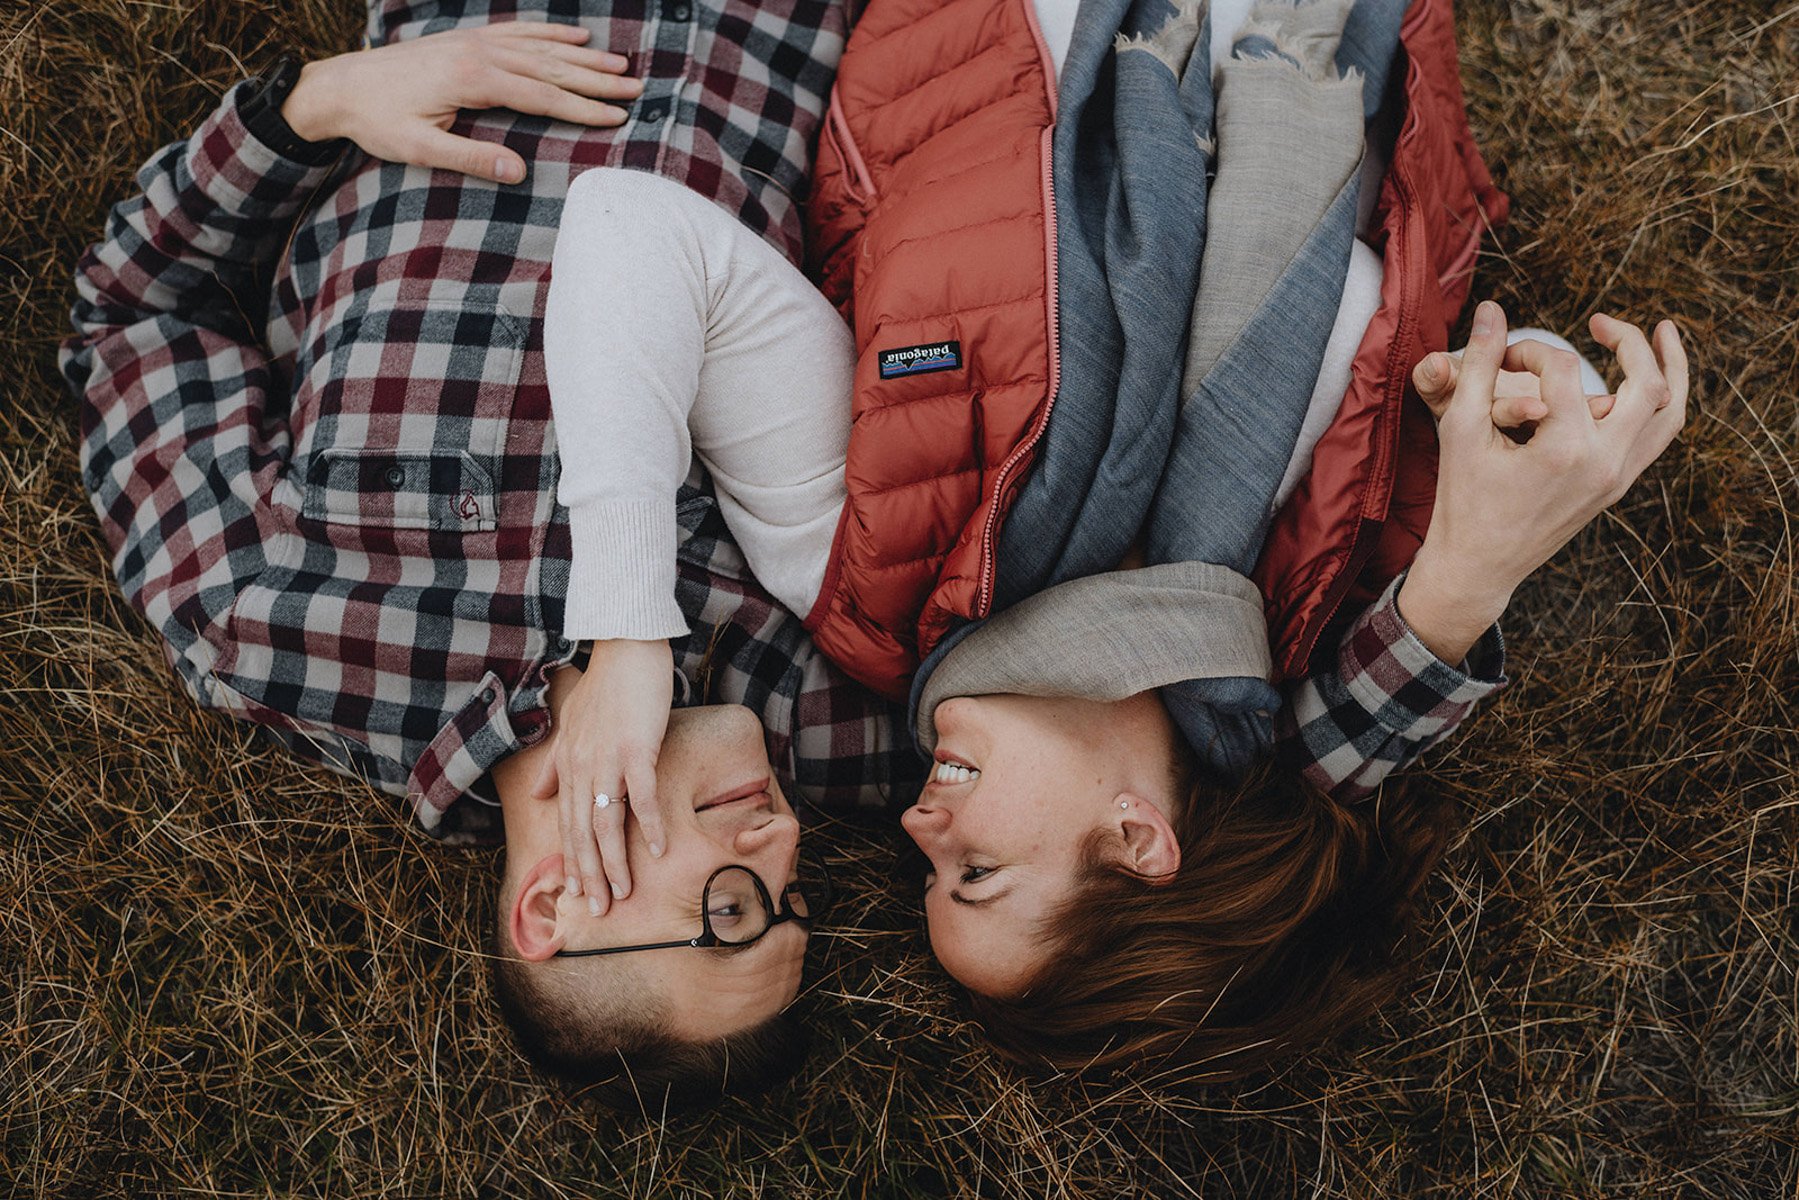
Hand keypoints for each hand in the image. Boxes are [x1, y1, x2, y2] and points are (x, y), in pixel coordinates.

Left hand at [283, 23, 643, 183]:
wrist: (339, 86)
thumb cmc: (378, 122)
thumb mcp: (420, 149)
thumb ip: (471, 160)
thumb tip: (519, 173)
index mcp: (472, 79)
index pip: (542, 94)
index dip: (582, 107)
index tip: (617, 116)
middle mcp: (478, 53)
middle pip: (550, 66)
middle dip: (595, 78)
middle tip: (635, 87)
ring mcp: (473, 41)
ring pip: (539, 46)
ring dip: (582, 55)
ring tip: (618, 63)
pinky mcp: (466, 39)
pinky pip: (518, 32)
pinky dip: (549, 32)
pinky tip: (574, 35)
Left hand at [530, 640, 673, 913]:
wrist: (625, 645)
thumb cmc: (604, 685)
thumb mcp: (571, 724)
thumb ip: (554, 762)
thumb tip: (537, 794)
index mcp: (569, 764)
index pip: (568, 823)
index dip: (573, 861)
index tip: (579, 894)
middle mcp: (582, 766)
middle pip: (583, 832)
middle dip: (591, 875)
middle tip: (601, 910)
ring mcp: (609, 759)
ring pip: (608, 822)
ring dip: (615, 862)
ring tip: (624, 893)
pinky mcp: (637, 747)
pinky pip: (642, 794)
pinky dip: (650, 824)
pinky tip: (658, 850)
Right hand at [1398, 303, 1687, 662]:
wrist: (1478, 564)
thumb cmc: (1462, 498)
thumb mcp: (1460, 428)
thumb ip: (1476, 364)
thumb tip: (1490, 309)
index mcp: (1564, 447)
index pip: (1562, 368)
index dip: (1528, 350)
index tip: (1500, 357)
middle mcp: (1604, 462)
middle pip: (1646, 382)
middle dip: (1628, 341)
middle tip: (1601, 321)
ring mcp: (1618, 477)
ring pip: (1669, 412)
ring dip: (1671, 368)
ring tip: (1662, 333)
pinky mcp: (1618, 486)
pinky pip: (1658, 436)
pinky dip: (1660, 402)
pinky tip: (1647, 380)